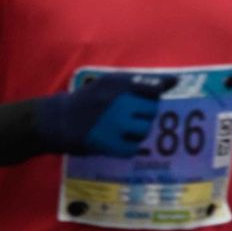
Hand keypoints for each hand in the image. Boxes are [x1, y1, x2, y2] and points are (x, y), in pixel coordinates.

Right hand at [35, 73, 175, 155]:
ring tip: (119, 129)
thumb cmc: (86, 101)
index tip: (148, 101)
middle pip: (152, 111)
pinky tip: (114, 141)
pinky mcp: (112, 145)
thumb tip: (175, 82)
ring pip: (144, 130)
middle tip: (126, 116)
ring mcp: (116, 125)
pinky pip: (134, 148)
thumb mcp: (108, 83)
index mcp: (118, 84)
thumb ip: (139, 82)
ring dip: (136, 131)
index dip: (153, 97)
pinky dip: (127, 147)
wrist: (56, 121)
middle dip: (143, 115)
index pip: (153, 90)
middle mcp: (119, 102)